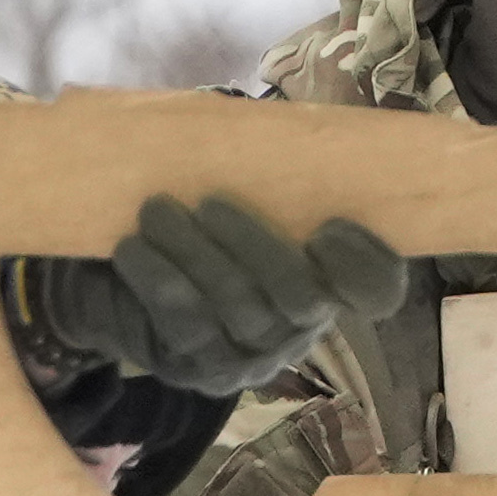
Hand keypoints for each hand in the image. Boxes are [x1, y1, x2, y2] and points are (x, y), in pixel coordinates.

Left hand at [10, 196, 411, 398]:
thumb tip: (256, 126)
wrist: (120, 282)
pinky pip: (188, 325)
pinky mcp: (203, 369)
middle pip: (303, 299)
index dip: (367, 264)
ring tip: (156, 210)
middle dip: (259, 248)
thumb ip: (259, 169)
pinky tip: (133, 247)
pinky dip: (161, 280)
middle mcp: (302, 325)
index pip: (376, 288)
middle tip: (210, 201)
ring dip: (198, 256)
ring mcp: (255, 354)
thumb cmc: (192, 221)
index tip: (331, 225)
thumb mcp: (232, 191)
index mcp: (327, 278)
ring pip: (242, 310)